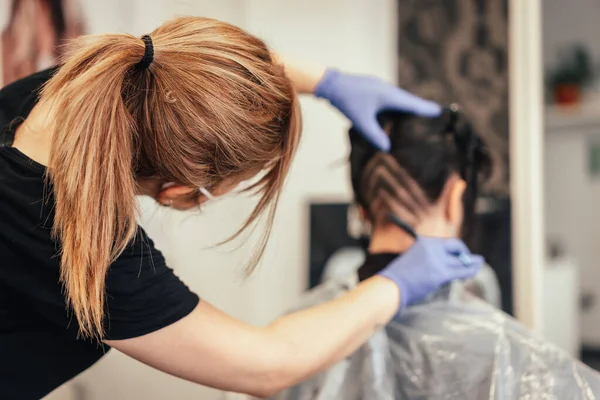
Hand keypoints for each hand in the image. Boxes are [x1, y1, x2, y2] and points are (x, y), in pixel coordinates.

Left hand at [315, 69, 441, 150]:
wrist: (332, 84)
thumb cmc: (347, 101)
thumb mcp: (361, 121)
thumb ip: (374, 135)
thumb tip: (387, 148)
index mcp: (389, 95)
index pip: (412, 104)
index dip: (426, 109)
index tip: (440, 112)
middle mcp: (388, 90)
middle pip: (409, 101)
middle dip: (420, 108)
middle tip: (434, 115)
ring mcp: (381, 89)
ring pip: (400, 100)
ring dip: (409, 107)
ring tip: (419, 117)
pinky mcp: (374, 90)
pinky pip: (392, 99)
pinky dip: (398, 107)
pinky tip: (397, 115)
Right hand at [378, 237, 482, 311]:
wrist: (392, 286)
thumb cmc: (399, 277)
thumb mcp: (413, 259)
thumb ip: (428, 258)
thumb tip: (443, 264)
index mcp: (424, 242)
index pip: (446, 243)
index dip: (456, 248)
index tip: (459, 254)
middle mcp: (432, 248)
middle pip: (456, 247)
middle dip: (465, 253)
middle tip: (471, 259)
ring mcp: (437, 261)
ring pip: (460, 260)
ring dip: (472, 263)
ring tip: (479, 263)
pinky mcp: (440, 274)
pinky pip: (460, 271)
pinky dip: (469, 271)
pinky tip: (473, 271)